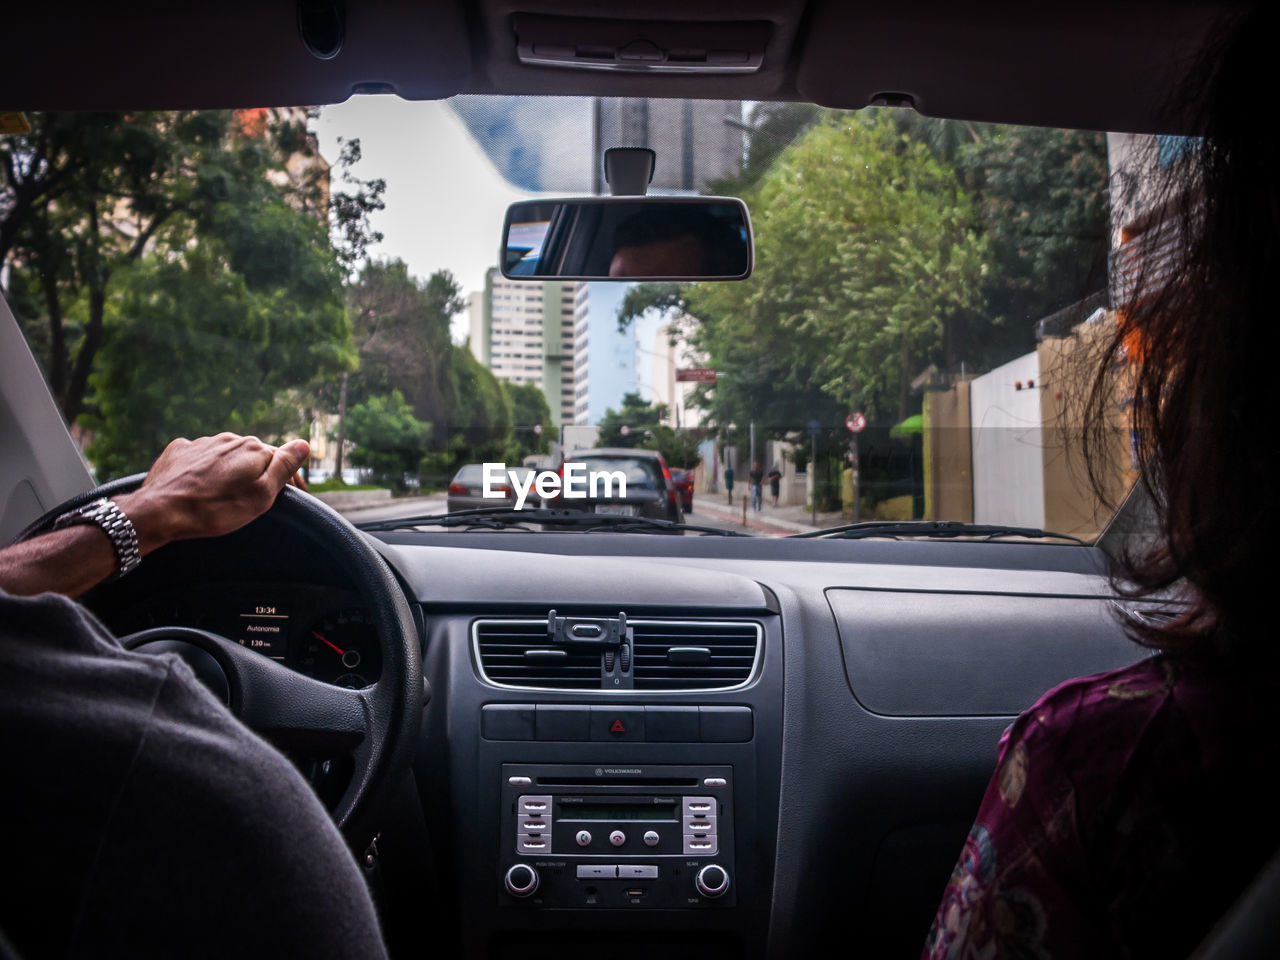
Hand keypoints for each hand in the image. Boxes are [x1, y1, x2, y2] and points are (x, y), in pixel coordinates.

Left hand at [114, 433, 310, 552]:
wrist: (161, 510)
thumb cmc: (215, 508)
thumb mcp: (260, 494)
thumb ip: (283, 466)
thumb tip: (303, 443)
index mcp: (253, 449)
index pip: (281, 458)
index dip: (290, 478)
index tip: (295, 498)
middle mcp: (229, 439)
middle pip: (252, 456)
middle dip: (258, 473)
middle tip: (257, 498)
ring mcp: (201, 443)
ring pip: (225, 455)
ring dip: (231, 470)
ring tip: (226, 494)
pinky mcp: (178, 451)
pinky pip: (199, 457)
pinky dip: (205, 469)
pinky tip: (200, 485)